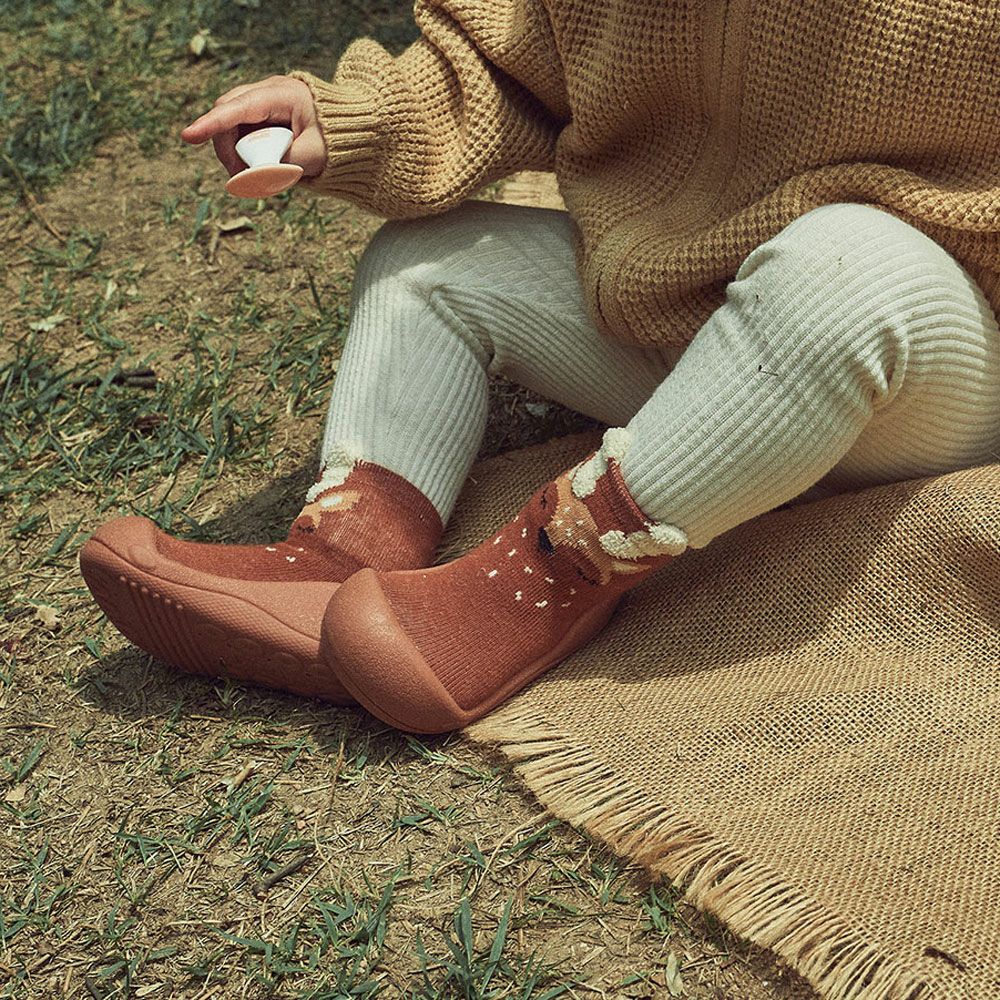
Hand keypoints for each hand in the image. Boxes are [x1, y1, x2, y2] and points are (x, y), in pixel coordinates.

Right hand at [180, 75, 326, 178]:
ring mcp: (263, 104)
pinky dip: (248, 153)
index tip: (188, 136)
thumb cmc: (338, 140)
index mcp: (282, 95)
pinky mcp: (263, 117)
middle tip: (242, 178)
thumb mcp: (316, 156)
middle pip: (228, 116)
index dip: (212, 124)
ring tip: (260, 177)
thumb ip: (284, 164)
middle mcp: (267, 93)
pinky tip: (264, 168)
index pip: (238, 108)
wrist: (355, 130)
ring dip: (238, 154)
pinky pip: (243, 133)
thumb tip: (253, 172)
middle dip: (227, 148)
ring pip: (232, 126)